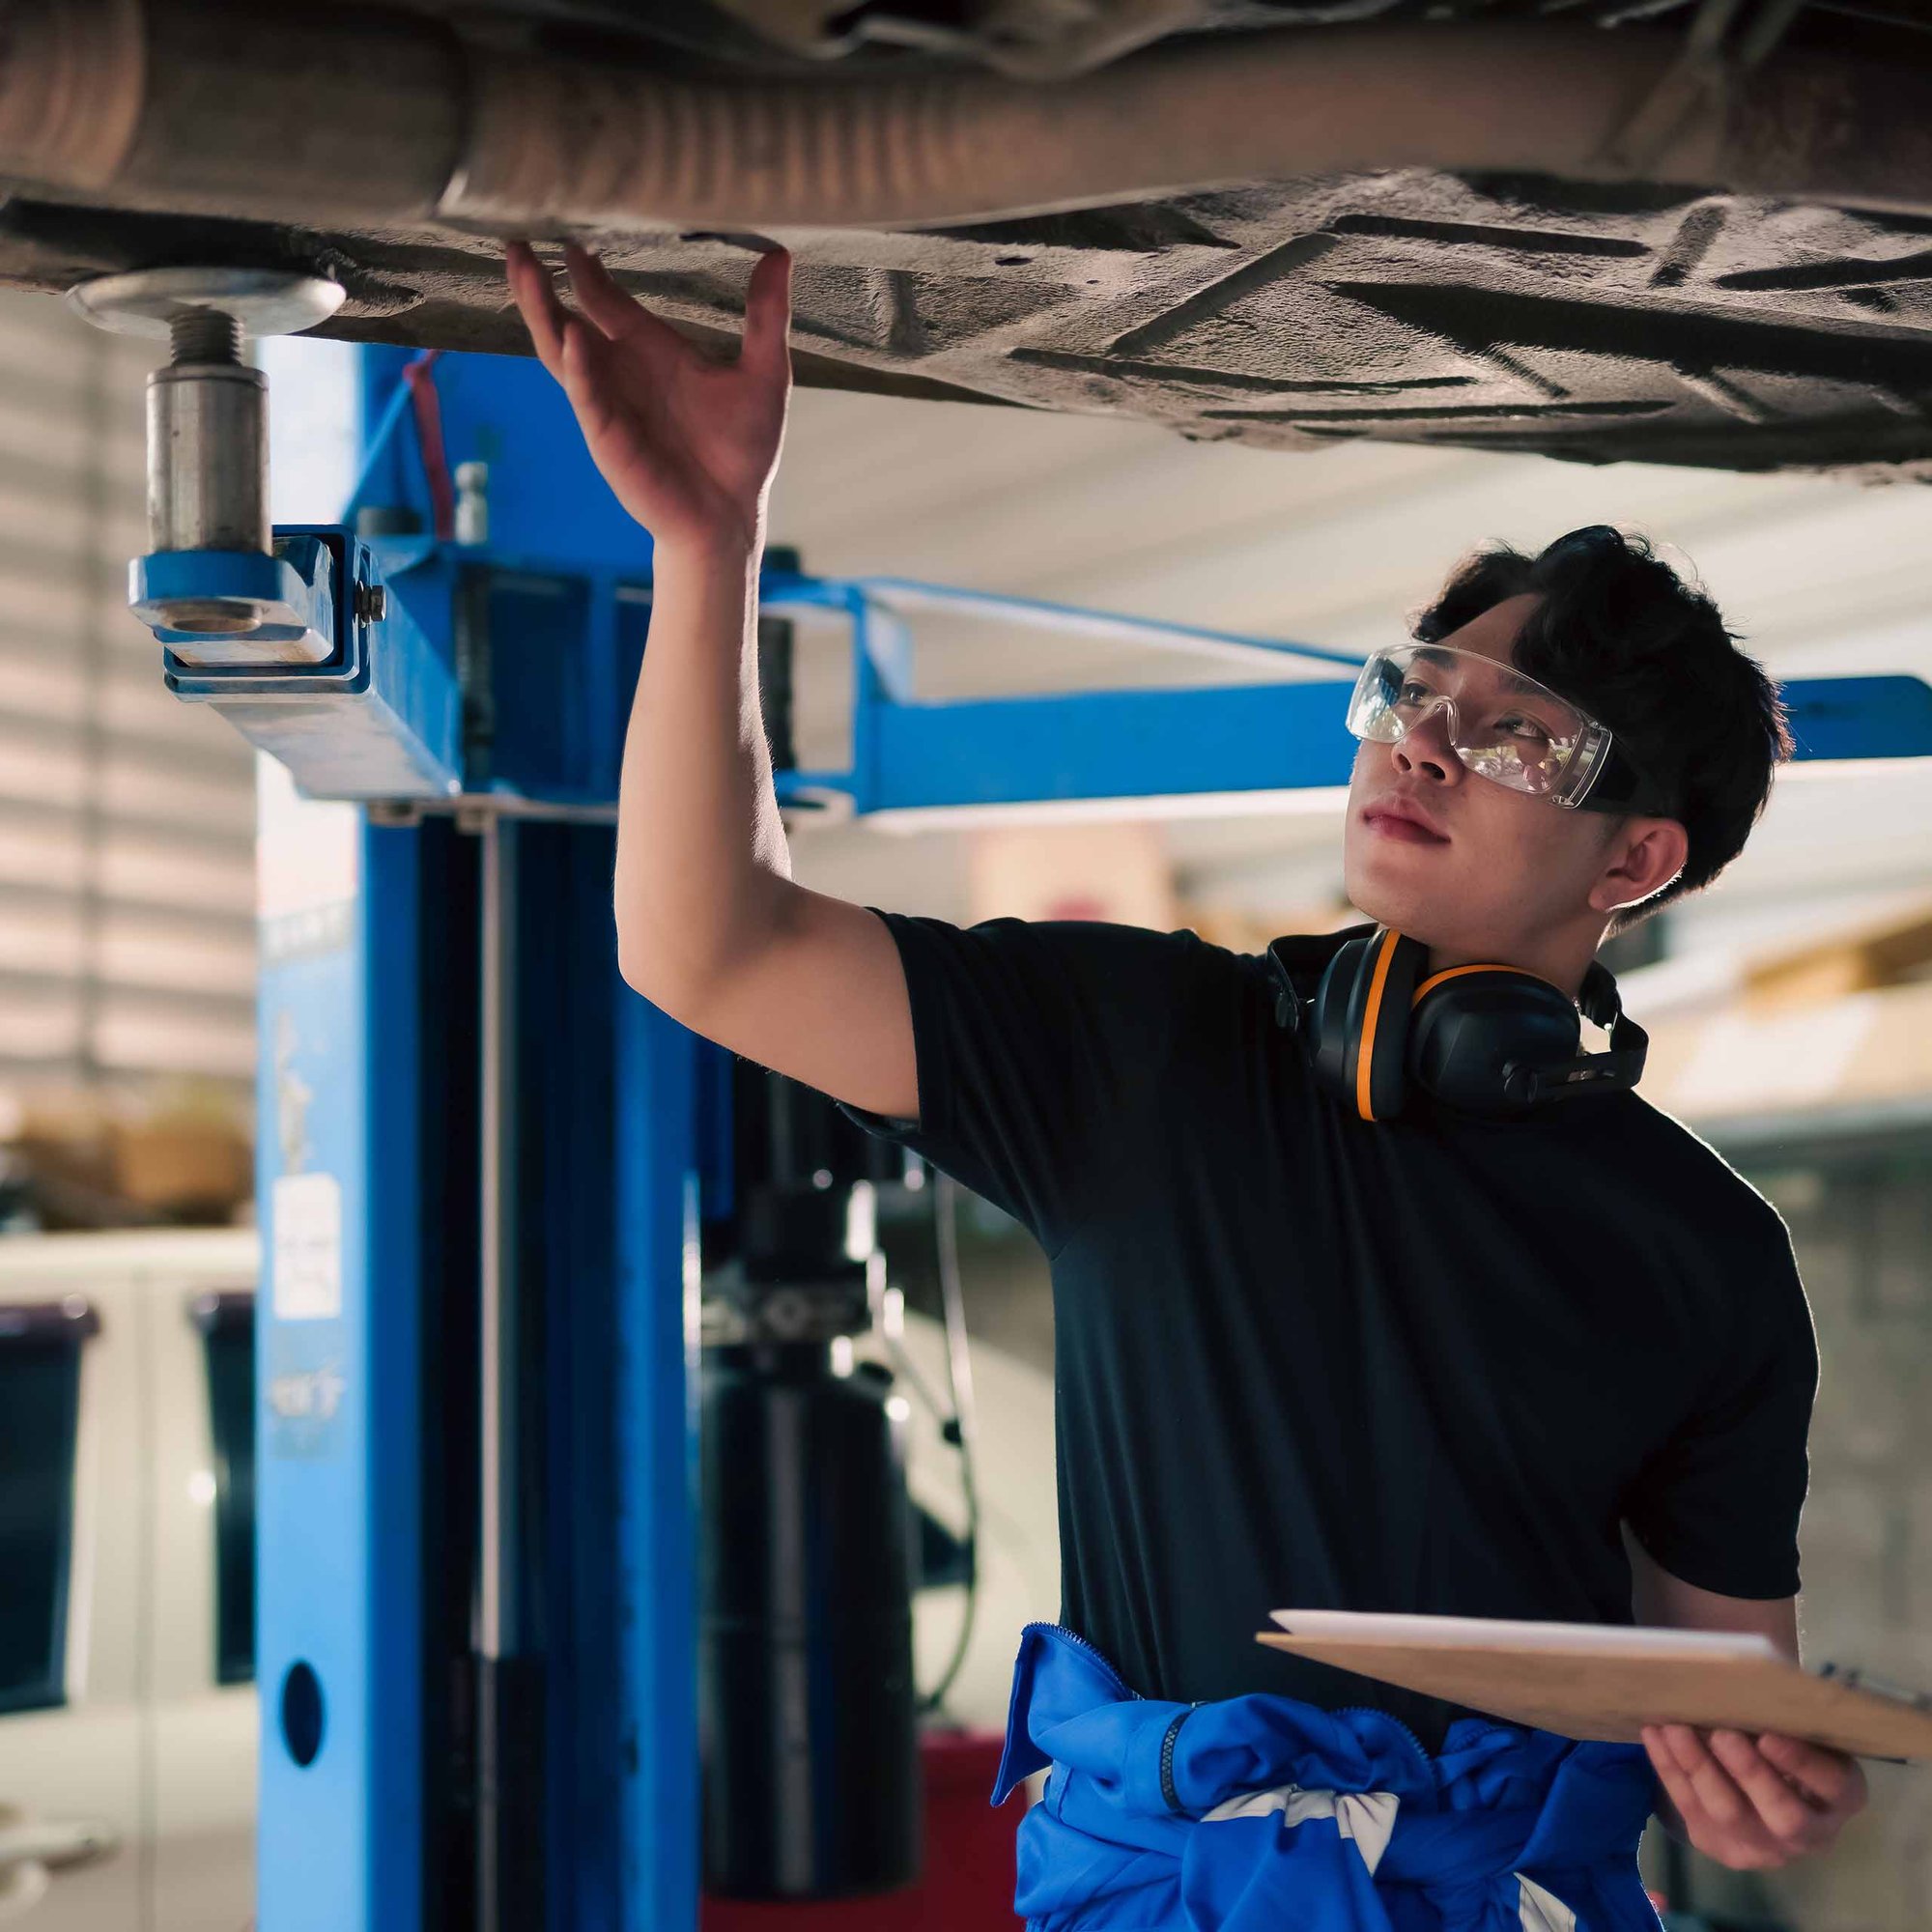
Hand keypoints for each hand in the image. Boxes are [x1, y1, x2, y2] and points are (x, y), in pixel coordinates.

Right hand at [505, 240, 791, 553]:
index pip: (607, 301)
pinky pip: (587, 397)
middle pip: (566, 319)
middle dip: (541, 284)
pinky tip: (574, 337)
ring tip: (527, 272)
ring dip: (542, 313)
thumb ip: (765, 317)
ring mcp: (608, 403)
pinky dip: (579, 368)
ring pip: (560, 351)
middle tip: (518, 242)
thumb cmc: (742, 450)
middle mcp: (620, 372)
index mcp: (650, 351)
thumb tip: (779, 254)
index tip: (571, 233)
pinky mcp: (609, 437)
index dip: (587, 270)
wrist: (732, 513)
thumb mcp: (763, 373)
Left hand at [1642, 1724, 1866, 1869]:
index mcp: (1839, 1797)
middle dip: (1750, 1773)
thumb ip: (1786, 1713)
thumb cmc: (1782, 1739)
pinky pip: (1691, 1809)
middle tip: (1722, 1734)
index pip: (1833, 1785)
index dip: (1803, 1763)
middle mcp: (1810, 1832)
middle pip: (1784, 1815)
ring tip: (1675, 1728)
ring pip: (1730, 1814)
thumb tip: (1750, 1675)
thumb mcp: (1798, 1728)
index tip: (1769, 1735)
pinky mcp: (1721, 1845)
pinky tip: (1654, 1734)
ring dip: (1699, 1768)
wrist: (1756, 1788)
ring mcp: (1764, 1846)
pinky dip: (1670, 1769)